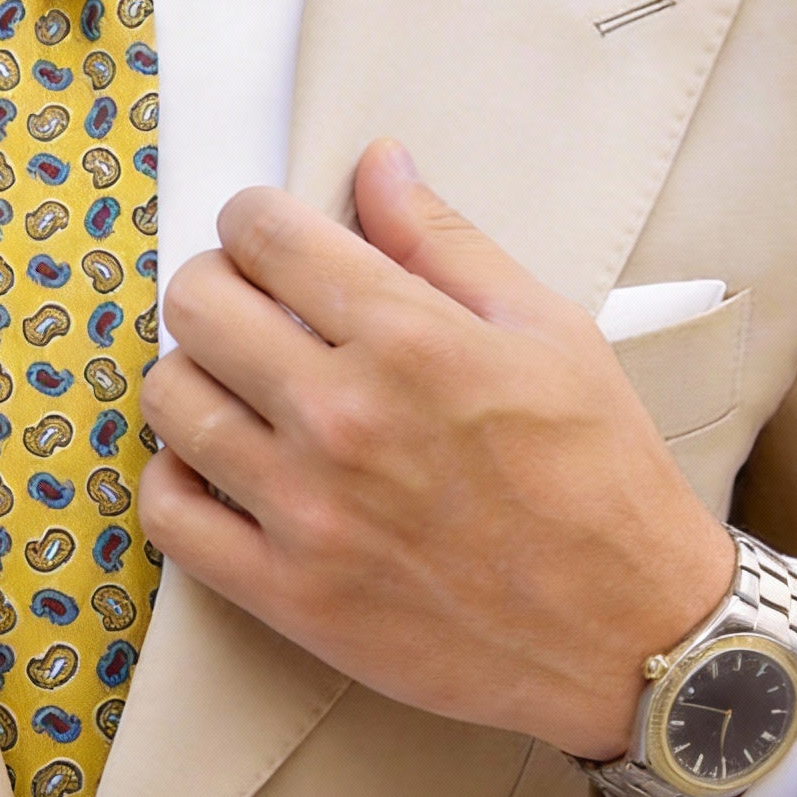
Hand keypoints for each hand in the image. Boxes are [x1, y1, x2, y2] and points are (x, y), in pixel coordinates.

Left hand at [139, 139, 734, 760]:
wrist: (629, 632)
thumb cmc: (600, 476)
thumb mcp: (548, 331)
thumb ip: (445, 243)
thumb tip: (377, 163)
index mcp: (409, 339)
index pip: (264, 235)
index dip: (253, 220)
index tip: (269, 239)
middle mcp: (342, 417)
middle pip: (196, 306)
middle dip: (216, 287)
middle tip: (251, 309)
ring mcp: (305, 510)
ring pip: (169, 400)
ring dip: (191, 378)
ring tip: (236, 388)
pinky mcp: (286, 593)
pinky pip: (167, 514)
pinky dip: (175, 480)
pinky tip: (218, 467)